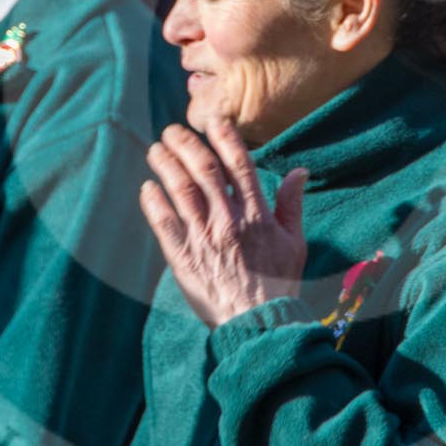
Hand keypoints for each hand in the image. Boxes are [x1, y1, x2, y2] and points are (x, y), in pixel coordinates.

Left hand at [139, 119, 306, 327]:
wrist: (258, 324)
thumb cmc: (279, 284)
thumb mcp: (296, 243)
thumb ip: (292, 205)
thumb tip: (299, 172)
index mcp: (257, 216)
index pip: (240, 165)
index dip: (225, 138)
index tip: (213, 121)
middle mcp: (229, 222)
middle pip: (204, 171)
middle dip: (187, 144)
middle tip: (173, 131)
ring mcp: (204, 239)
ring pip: (181, 190)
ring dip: (166, 165)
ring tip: (155, 149)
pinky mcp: (184, 258)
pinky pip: (164, 223)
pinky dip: (153, 202)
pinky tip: (147, 187)